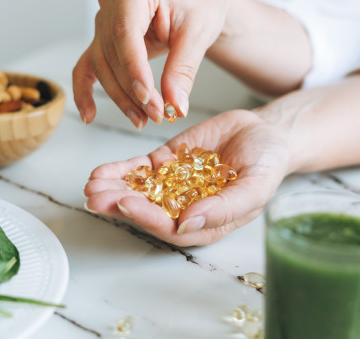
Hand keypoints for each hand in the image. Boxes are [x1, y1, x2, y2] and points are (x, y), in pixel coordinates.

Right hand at [72, 0, 231, 129]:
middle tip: (156, 114)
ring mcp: (104, 17)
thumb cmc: (201, 7)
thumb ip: (183, 70)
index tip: (147, 97)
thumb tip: (175, 105)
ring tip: (143, 119)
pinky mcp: (103, 37)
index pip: (125, 31)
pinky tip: (90, 115)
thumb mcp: (198, 35)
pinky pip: (88, 65)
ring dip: (120, 96)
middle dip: (132, 89)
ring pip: (102, 64)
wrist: (201, 3)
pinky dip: (85, 90)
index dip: (133, 68)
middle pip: (112, 52)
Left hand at [83, 109, 288, 245]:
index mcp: (205, 222)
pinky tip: (101, 172)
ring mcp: (173, 184)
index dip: (147, 218)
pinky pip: (139, 169)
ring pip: (138, 190)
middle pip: (146, 211)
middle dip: (119, 204)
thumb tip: (188, 225)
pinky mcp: (167, 162)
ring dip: (113, 189)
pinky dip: (120, 170)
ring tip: (92, 185)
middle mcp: (184, 208)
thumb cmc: (268, 164)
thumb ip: (224, 208)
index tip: (126, 204)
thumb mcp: (255, 187)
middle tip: (96, 197)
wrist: (266, 133)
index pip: (170, 227)